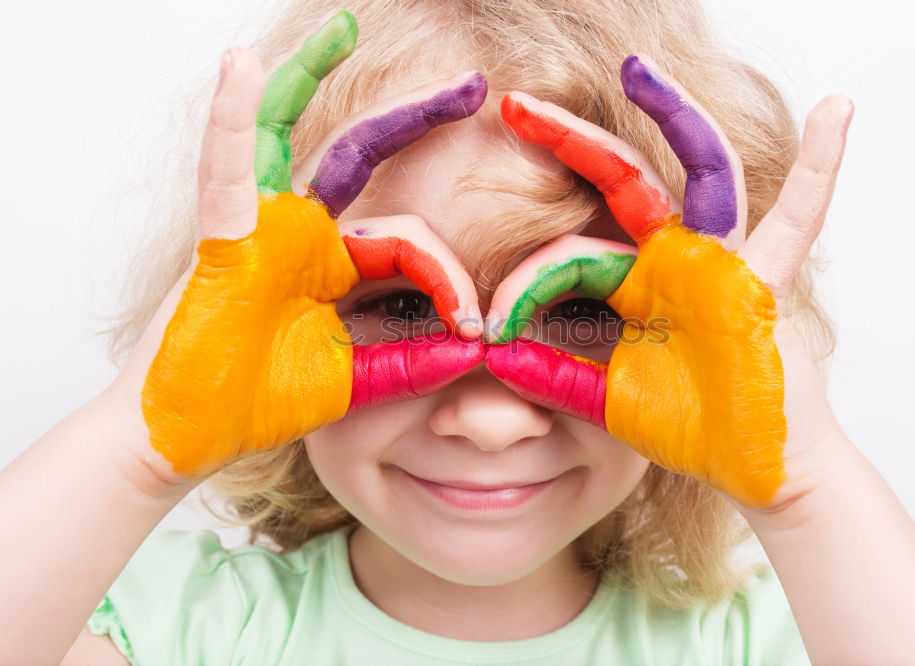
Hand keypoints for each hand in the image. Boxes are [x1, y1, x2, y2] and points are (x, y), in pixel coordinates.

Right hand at [110, 12, 486, 481]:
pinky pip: (228, 169)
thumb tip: (477, 348)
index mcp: (336, 264)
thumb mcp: (354, 380)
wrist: (189, 434)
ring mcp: (259, 226)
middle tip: (472, 86)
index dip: (452, 279)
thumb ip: (410, 362)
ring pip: (283, 133)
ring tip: (344, 27)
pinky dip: (232, 120)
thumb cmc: (256, 405)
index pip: (412, 241)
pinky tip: (242, 68)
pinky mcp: (222, 237)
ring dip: (309, 77)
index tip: (480, 325)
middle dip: (415, 117)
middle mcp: (302, 233)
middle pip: (360, 155)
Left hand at [483, 54, 853, 510]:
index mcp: (633, 284)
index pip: (566, 258)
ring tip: (636, 68)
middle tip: (512, 103)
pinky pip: (796, 218)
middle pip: (620, 180)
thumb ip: (557, 376)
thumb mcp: (608, 400)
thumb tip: (492, 355)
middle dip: (568, 140)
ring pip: (700, 173)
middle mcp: (674, 260)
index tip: (485, 329)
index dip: (522, 286)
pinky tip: (837, 111)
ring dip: (675, 116)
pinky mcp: (762, 283)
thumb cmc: (693, 431)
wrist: (755, 469)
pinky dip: (821, 168)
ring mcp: (721, 262)